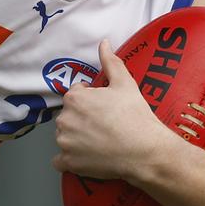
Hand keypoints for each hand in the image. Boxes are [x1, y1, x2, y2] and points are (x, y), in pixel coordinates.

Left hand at [52, 40, 175, 181]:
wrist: (144, 150)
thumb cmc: (135, 116)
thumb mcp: (125, 83)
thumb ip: (110, 61)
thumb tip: (104, 42)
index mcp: (74, 98)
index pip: (75, 95)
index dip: (91, 100)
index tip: (104, 108)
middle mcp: (64, 119)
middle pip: (69, 116)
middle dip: (82, 119)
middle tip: (103, 125)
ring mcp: (64, 142)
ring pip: (64, 137)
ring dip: (75, 138)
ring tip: (98, 142)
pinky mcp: (68, 162)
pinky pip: (60, 161)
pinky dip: (68, 160)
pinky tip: (84, 158)